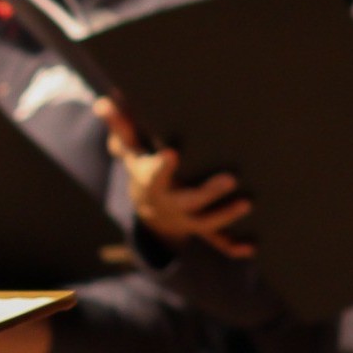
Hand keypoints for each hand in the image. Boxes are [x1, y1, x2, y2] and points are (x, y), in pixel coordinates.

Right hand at [95, 98, 255, 258]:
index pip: (154, 176)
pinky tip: (250, 249)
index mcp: (152, 183)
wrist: (149, 208)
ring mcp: (187, 218)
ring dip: (226, 215)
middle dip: (208, 193)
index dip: (162, 167)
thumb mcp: (130, 149)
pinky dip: (232, 247)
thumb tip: (102, 104)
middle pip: (188, 202)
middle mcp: (170, 203)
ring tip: (246, 204)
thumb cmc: (142, 167)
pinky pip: (216, 242)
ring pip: (206, 222)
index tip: (171, 154)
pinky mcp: (202, 228)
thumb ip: (121, 127)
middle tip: (230, 179)